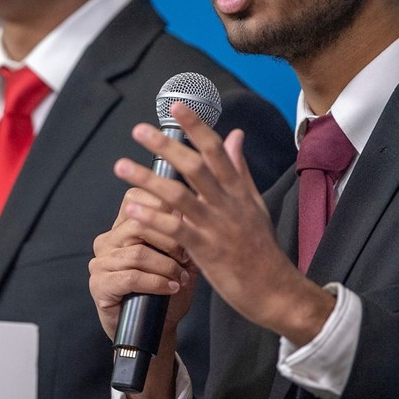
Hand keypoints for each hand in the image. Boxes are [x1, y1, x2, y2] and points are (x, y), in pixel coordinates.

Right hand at [88, 186, 197, 340]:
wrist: (158, 327)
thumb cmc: (168, 290)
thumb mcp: (180, 258)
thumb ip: (182, 234)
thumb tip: (191, 210)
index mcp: (123, 227)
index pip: (134, 198)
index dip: (160, 205)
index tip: (184, 222)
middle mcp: (108, 240)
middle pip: (138, 223)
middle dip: (170, 240)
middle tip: (186, 256)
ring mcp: (100, 262)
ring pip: (137, 253)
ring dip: (166, 267)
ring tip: (180, 278)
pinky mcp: (99, 284)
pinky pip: (130, 277)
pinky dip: (155, 283)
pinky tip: (170, 288)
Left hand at [116, 103, 333, 345]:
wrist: (276, 291)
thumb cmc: (262, 249)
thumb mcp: (255, 204)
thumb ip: (240, 168)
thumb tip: (235, 134)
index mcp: (238, 190)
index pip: (216, 150)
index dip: (196, 126)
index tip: (177, 106)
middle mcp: (228, 204)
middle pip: (195, 166)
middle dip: (166, 146)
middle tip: (139, 130)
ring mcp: (217, 227)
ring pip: (180, 196)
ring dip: (148, 179)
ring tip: (121, 166)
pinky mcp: (207, 252)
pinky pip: (176, 231)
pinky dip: (153, 219)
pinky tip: (132, 209)